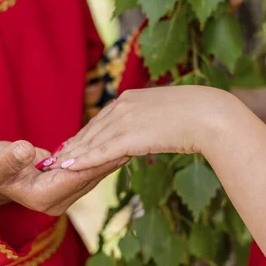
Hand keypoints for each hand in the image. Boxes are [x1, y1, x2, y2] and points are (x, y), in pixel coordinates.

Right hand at [0, 141, 128, 214]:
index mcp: (44, 197)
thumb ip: (11, 157)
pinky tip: (116, 145)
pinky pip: (86, 171)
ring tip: (133, 141)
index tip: (120, 149)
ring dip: (110, 159)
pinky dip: (100, 158)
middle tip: (136, 141)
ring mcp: (62, 195)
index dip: (99, 161)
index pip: (78, 177)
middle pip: (90, 177)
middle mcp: (57, 201)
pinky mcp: (65, 186)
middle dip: (112, 159)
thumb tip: (26, 151)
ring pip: (92, 175)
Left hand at [51, 87, 231, 170]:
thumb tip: (151, 129)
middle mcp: (123, 105)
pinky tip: (69, 167)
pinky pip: (102, 150)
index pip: (102, 119)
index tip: (72, 143)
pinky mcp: (130, 136)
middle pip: (92, 129)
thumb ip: (150, 120)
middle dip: (73, 145)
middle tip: (56, 158)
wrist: (209, 115)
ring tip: (55, 166)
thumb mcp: (167, 113)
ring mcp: (125, 119)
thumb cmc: (197, 115)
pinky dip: (84, 159)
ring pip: (92, 141)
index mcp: (131, 98)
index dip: (86, 134)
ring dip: (72, 155)